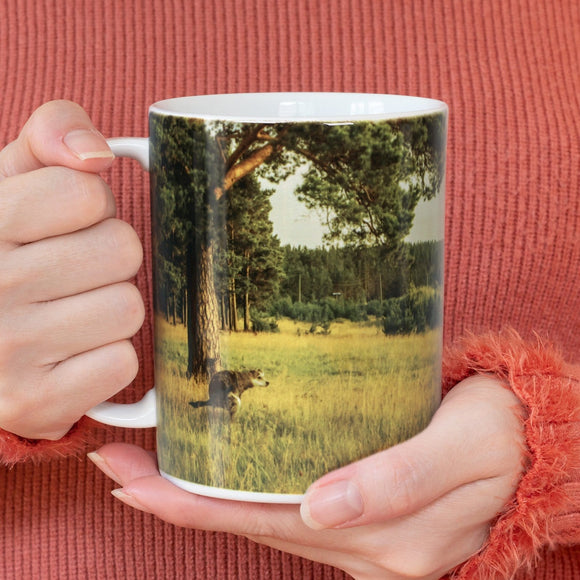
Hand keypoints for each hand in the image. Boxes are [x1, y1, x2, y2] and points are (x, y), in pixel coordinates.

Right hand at [0, 101, 143, 439]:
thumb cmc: (5, 254)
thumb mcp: (11, 182)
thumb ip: (48, 136)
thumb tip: (95, 152)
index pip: (86, 192)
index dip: (91, 204)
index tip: (66, 220)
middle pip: (121, 249)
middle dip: (108, 256)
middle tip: (73, 270)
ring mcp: (7, 350)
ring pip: (127, 307)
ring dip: (111, 307)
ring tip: (72, 311)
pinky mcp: (35, 402)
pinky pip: (121, 362)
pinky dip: (108, 357)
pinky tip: (72, 353)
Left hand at [89, 375, 524, 579]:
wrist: (530, 440)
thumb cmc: (502, 433)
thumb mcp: (465, 445)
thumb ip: (400, 479)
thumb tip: (325, 508)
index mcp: (384, 538)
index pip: (266, 521)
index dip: (194, 503)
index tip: (132, 479)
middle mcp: (362, 547)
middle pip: (251, 522)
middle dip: (179, 498)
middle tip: (118, 464)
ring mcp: (360, 536)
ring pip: (264, 518)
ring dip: (204, 494)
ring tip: (149, 465)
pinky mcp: (361, 515)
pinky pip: (287, 508)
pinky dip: (243, 491)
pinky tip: (219, 471)